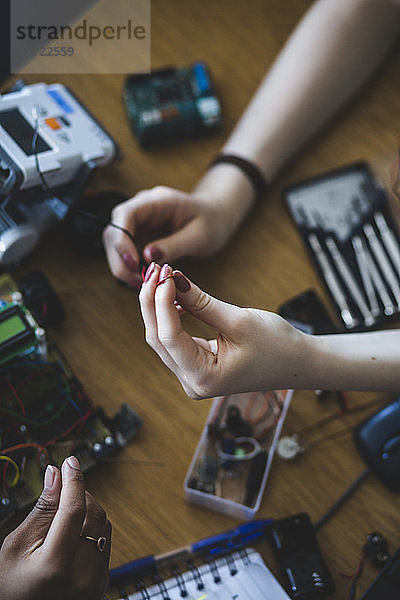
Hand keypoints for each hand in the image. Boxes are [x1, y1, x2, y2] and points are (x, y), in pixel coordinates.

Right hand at [0, 456, 110, 599]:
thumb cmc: (12, 588)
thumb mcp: (16, 547)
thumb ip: (41, 510)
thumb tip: (55, 475)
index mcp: (56, 566)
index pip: (74, 509)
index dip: (74, 480)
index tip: (70, 461)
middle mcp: (82, 575)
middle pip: (94, 513)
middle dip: (80, 494)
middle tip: (62, 488)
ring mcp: (95, 581)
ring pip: (103, 523)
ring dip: (87, 510)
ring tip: (63, 517)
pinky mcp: (102, 582)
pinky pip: (105, 541)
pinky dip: (92, 529)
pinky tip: (72, 534)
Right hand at [102, 166, 254, 287]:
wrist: (215, 218)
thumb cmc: (211, 222)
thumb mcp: (199, 236)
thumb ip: (174, 245)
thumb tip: (147, 257)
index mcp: (157, 201)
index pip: (125, 214)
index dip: (122, 239)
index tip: (133, 262)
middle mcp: (141, 209)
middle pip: (114, 232)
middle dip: (120, 259)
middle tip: (138, 281)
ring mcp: (138, 223)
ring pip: (115, 245)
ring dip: (123, 266)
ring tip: (143, 283)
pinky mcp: (139, 236)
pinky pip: (125, 253)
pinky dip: (130, 268)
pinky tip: (145, 279)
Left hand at [139, 264, 314, 398]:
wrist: (298, 363)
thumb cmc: (277, 346)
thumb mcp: (238, 320)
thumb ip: (201, 302)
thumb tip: (173, 280)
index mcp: (204, 378)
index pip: (169, 336)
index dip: (161, 302)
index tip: (164, 273)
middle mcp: (192, 382)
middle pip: (158, 338)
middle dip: (153, 302)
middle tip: (156, 269)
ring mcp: (192, 376)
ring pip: (162, 338)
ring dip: (158, 307)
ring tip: (162, 277)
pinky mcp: (196, 367)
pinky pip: (174, 339)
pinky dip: (170, 316)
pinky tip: (173, 296)